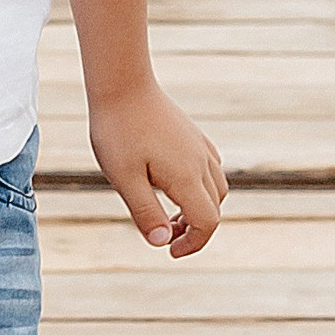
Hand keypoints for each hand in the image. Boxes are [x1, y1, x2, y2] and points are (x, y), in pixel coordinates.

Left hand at [90, 82, 226, 255]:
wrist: (122, 84)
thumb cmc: (117, 131)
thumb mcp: (123, 178)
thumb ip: (145, 212)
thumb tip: (161, 243)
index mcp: (186, 176)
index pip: (208, 222)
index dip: (193, 243)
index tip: (168, 250)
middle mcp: (201, 162)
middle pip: (215, 208)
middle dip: (194, 229)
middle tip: (162, 233)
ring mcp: (200, 146)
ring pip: (217, 188)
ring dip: (199, 208)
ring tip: (167, 212)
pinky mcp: (193, 135)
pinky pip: (211, 168)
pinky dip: (200, 187)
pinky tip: (172, 183)